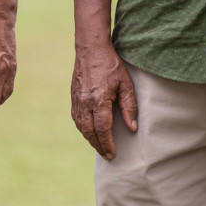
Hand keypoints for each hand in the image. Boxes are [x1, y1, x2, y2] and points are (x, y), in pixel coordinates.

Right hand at [70, 41, 137, 160]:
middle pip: (90, 132)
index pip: (102, 129)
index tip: (113, 154)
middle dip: (99, 146)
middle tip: (108, 156)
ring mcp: (77, 100)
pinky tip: (90, 132)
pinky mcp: (73, 97)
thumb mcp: (126, 84)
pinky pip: (77, 119)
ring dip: (90, 139)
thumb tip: (132, 128)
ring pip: (81, 127)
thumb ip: (129, 107)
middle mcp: (85, 103)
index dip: (108, 144)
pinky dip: (83, 129)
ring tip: (100, 147)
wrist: (91, 49)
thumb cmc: (111, 65)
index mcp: (99, 100)